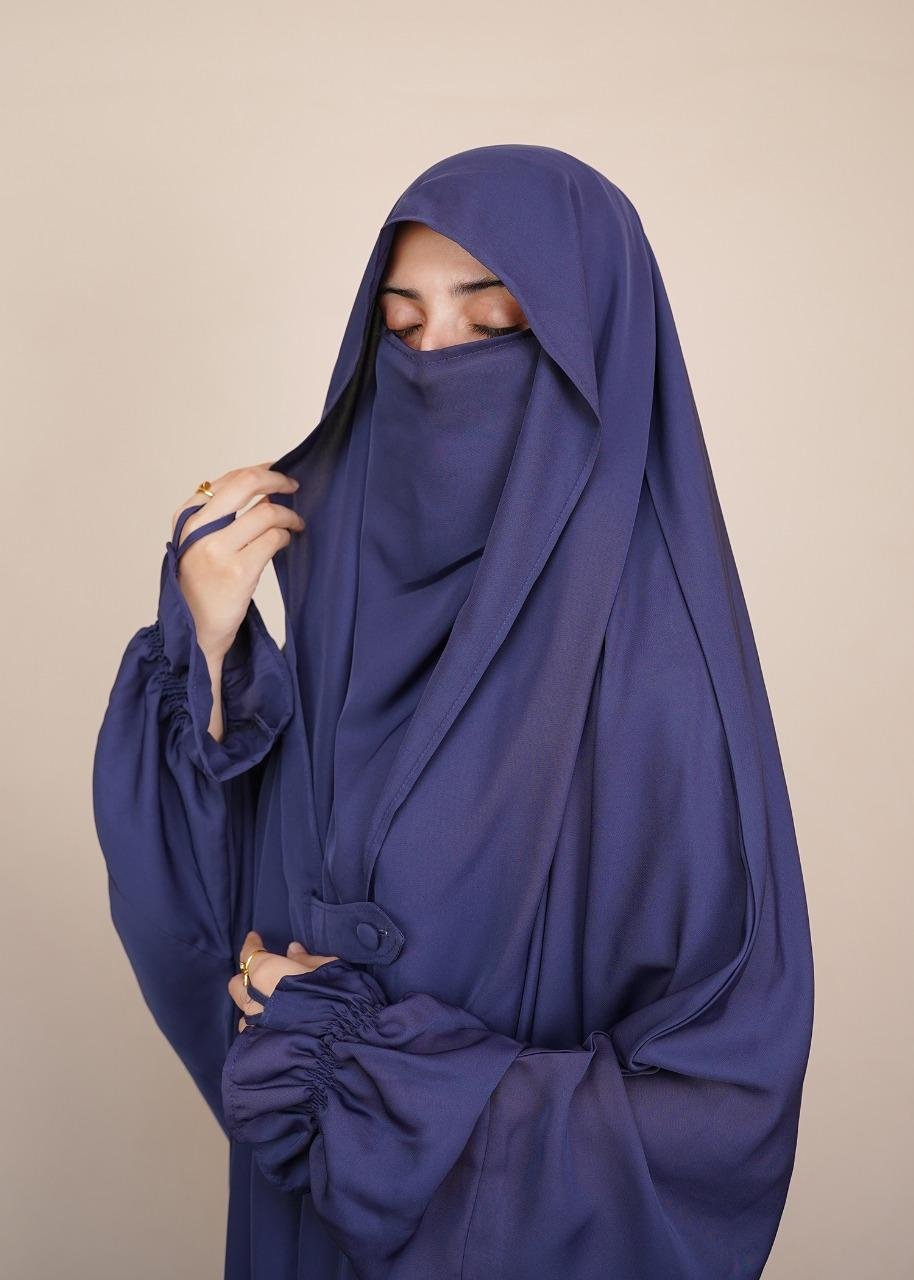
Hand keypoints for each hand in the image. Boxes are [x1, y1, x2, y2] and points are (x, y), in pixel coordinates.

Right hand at [171, 462, 304, 665]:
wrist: (195, 632)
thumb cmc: (200, 590)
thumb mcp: (196, 545)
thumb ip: (217, 518)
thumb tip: (261, 490)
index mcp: (186, 518)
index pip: (227, 479)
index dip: (258, 471)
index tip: (277, 474)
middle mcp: (198, 529)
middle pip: (245, 483)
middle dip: (277, 479)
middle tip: (294, 486)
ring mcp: (217, 550)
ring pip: (266, 511)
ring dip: (288, 514)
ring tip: (296, 523)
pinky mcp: (238, 571)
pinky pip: (273, 539)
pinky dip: (286, 536)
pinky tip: (287, 542)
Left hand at [227, 930, 338, 1031]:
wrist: (338, 1040)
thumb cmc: (334, 996)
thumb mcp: (326, 968)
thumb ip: (304, 959)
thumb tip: (292, 950)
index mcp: (266, 973)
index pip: (250, 954)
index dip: (252, 944)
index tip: (254, 938)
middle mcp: (253, 999)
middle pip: (237, 984)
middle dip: (245, 978)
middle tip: (260, 975)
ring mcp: (253, 1026)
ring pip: (244, 1012)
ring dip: (253, 1006)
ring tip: (270, 1006)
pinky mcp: (259, 1047)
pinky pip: (253, 1032)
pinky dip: (260, 1027)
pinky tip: (274, 1028)